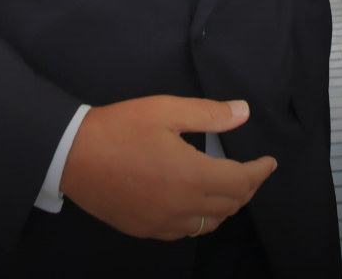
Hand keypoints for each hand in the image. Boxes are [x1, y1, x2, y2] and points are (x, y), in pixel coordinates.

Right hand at [58, 96, 275, 239]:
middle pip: (230, 206)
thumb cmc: (119, 128)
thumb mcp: (165, 110)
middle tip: (251, 171)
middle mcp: (182, 207)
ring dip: (225, 207)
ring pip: (209, 224)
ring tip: (226, 187)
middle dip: (247, 188)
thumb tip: (243, 113)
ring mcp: (163, 223)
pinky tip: (193, 203)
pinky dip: (199, 219)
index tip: (269, 163)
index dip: (260, 172)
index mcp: (192, 176)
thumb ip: (209, 114)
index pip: (242, 182)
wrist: (72, 155)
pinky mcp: (145, 229)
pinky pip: (184, 232)